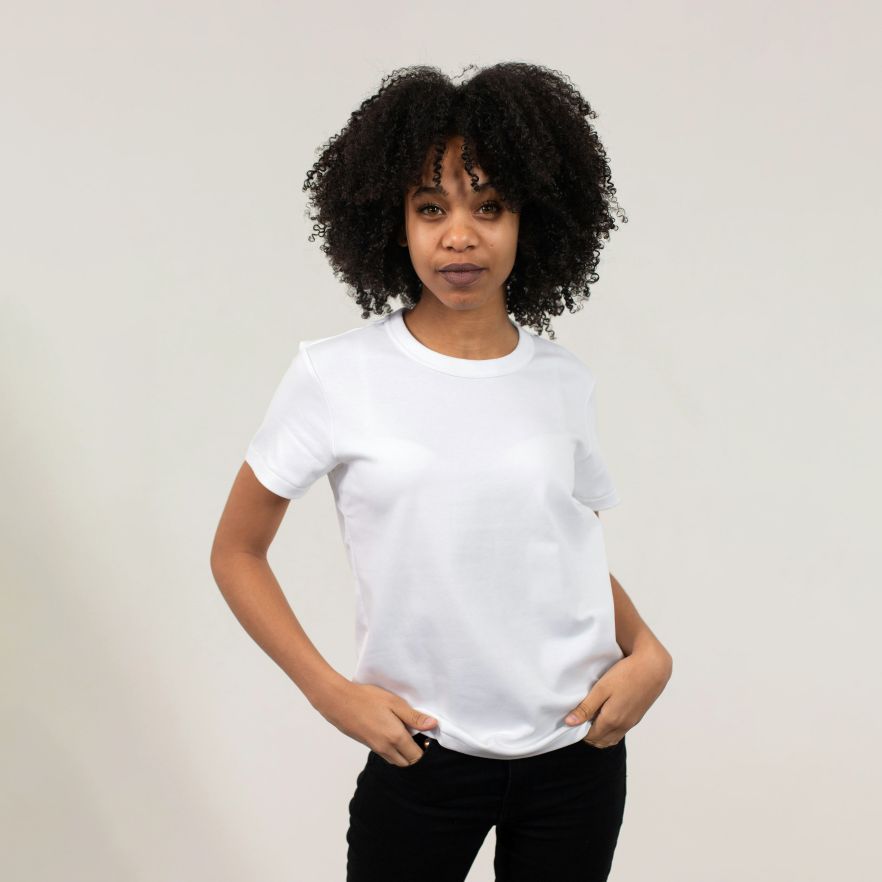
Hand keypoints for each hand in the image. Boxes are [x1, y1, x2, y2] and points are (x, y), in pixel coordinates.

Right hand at [314, 680, 437, 766]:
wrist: (338, 701)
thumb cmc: (366, 698)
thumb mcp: (394, 703)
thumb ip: (414, 717)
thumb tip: (433, 725)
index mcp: (395, 738)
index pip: (416, 757)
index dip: (425, 750)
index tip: (427, 738)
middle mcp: (386, 748)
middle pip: (407, 763)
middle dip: (415, 755)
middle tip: (419, 737)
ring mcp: (375, 748)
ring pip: (395, 760)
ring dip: (404, 754)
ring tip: (407, 734)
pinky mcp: (368, 745)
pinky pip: (385, 755)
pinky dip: (393, 750)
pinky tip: (392, 733)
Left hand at [564, 646, 671, 746]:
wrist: (652, 668)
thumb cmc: (625, 675)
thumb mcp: (601, 689)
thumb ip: (586, 708)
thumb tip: (569, 723)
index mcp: (611, 720)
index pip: (590, 737)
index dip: (579, 731)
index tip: (573, 718)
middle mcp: (622, 726)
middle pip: (601, 741)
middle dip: (589, 735)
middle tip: (581, 718)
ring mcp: (631, 723)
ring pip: (612, 738)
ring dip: (600, 733)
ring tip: (592, 716)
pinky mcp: (637, 717)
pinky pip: (621, 731)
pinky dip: (611, 729)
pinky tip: (607, 714)